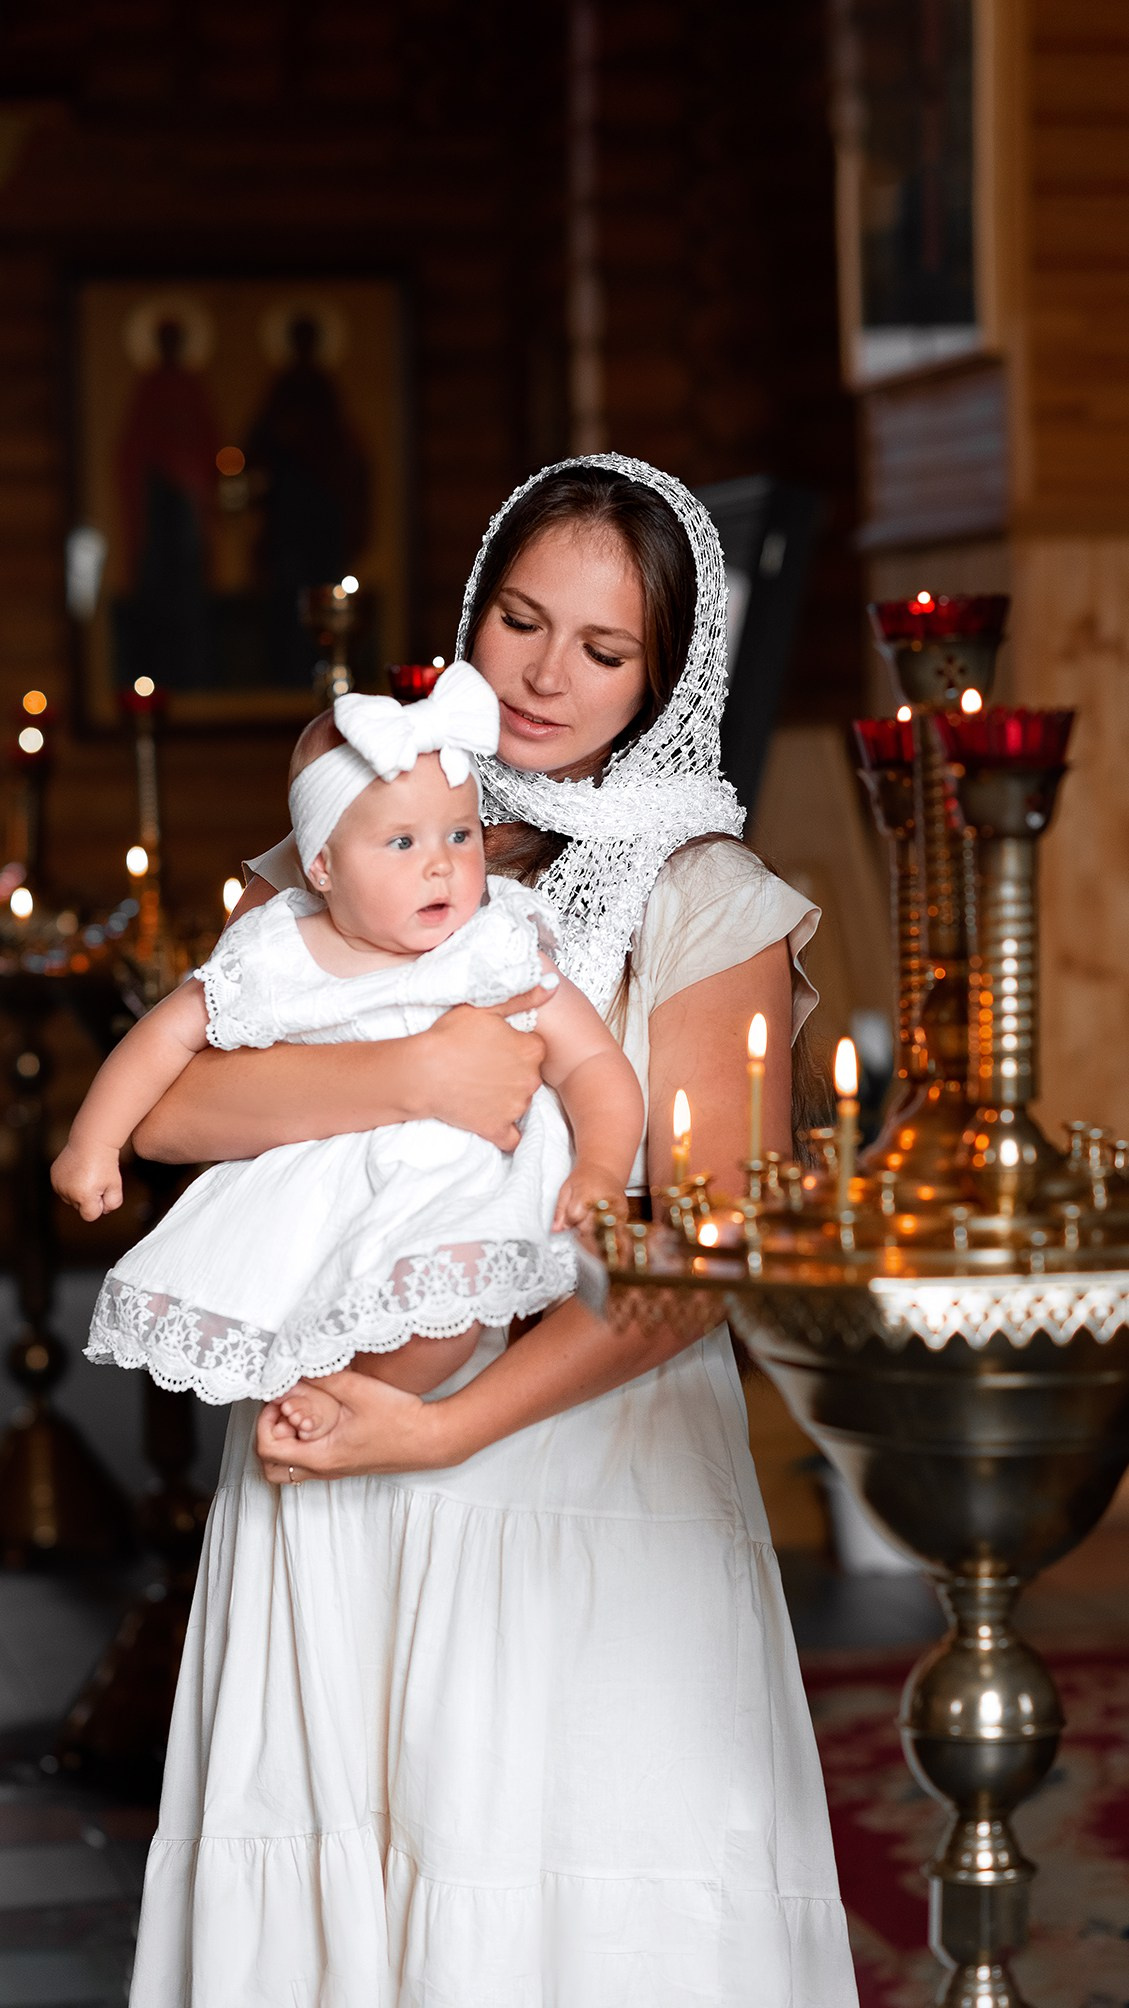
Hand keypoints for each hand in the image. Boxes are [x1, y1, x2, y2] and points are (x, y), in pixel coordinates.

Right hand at [50, 1140, 123, 1220]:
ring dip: (79, 1192)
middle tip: (97, 1180)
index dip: (99, 1205)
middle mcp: (68, 1192)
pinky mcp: (54, 1177)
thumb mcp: (116, 1185)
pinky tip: (79, 1172)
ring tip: (88, 1175)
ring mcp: (59, 1184)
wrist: (92, 1142)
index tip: (103, 1190)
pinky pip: (63, 1188)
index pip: (90, 1216)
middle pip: (80, 1207)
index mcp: (84, 1196)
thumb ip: (113, 1204)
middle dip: (89, 1198)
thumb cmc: (106, 1163)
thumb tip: (103, 1211)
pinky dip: (71, 1183)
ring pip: (70, 1198)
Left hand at [256, 1370, 464, 1481]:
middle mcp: (324, 1469)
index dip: (264, 1422)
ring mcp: (336, 1470)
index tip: (278, 1399)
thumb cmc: (399, 1418)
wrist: (431, 1438)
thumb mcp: (357, 1389)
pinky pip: (310, 1462)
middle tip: (283, 1410)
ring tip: (300, 1414)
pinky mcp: (346, 1464)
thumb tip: (291, 1369)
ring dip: (286, 1441)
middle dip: (269, 1435)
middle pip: (272, 1468)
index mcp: (321, 1457)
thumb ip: (321, 1378)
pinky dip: (303, 1443)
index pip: (267, 1450)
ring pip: (291, 1467)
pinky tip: (321, 1417)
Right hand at [418, 992, 549, 1150]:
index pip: (535, 1049)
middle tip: (484, 1066)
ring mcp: (515, 1107)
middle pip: (529, 1076)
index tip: (497, 1047)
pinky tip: (490, 1118)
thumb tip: (552, 986)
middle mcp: (530, 1080)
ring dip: (506, 1098)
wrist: (423, 1072)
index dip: (515, 1047)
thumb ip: (522, 998)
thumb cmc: (449, 1037)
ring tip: (478, 1087)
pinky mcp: (498, 1128)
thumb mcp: (486, 1009)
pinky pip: (512, 1136)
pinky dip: (504, 1130)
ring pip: (520, 1103)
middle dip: (512, 1073)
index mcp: (531, 1050)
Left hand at [552, 1160, 626, 1231]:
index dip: (568, 1220)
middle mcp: (603, 1202)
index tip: (569, 1217)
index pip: (574, 1218)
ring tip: (589, 1222)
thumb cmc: (585, 1178)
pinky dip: (605, 1234)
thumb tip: (556, 1229)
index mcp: (587, 1194)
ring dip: (592, 1233)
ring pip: (601, 1234)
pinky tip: (600, 1227)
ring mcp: (616, 1209)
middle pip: (587, 1228)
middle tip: (579, 1218)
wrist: (605, 1170)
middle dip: (580, 1228)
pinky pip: (614, 1232)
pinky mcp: (624, 1215)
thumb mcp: (566, 1189)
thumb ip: (560, 1210)